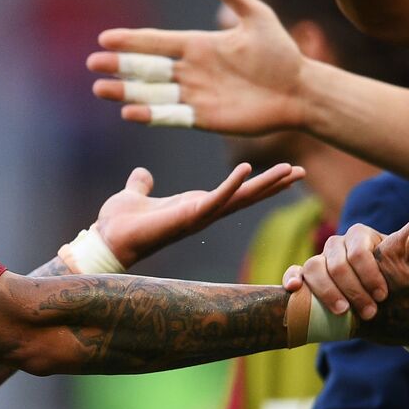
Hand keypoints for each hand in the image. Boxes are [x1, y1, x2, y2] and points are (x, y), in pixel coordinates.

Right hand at [89, 0, 306, 133]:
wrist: (299, 91)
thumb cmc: (281, 53)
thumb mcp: (257, 17)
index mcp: (199, 45)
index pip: (157, 42)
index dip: (131, 41)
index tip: (105, 38)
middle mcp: (191, 70)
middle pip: (146, 69)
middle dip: (119, 67)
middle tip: (92, 66)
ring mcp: (194, 95)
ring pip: (152, 93)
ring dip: (126, 92)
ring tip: (101, 89)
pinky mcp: (202, 118)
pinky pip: (170, 116)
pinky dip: (150, 114)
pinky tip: (129, 112)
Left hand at [93, 161, 304, 268]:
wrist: (107, 241)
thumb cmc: (120, 223)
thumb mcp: (134, 195)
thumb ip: (142, 184)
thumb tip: (142, 173)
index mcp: (195, 205)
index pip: (235, 192)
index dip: (259, 182)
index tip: (283, 171)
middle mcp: (203, 212)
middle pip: (247, 196)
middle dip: (274, 184)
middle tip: (301, 170)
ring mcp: (199, 215)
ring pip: (241, 198)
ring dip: (266, 184)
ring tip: (292, 170)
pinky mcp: (188, 216)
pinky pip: (216, 199)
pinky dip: (231, 184)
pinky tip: (247, 168)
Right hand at [285, 201, 408, 345]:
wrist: (383, 309)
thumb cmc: (402, 280)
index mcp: (364, 238)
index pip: (360, 246)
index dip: (369, 271)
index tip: (383, 295)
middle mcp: (340, 246)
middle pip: (336, 261)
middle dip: (353, 288)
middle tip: (371, 309)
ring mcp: (322, 261)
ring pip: (315, 267)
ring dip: (330, 292)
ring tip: (347, 314)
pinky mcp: (309, 279)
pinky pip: (294, 272)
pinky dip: (293, 278)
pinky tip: (295, 288)